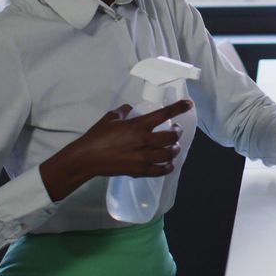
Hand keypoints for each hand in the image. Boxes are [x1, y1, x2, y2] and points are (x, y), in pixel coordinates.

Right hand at [40, 99, 192, 200]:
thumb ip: (124, 110)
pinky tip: (167, 163)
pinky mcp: (139, 171)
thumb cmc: (97, 136)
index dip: (178, 108)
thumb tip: (131, 108)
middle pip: (172, 137)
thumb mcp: (111, 117)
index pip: (163, 114)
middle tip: (175, 130)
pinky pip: (161, 170)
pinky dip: (168, 167)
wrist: (87, 158)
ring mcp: (143, 158)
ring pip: (170, 154)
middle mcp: (143, 141)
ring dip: (175, 150)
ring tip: (173, 147)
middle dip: (178, 133)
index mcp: (137, 125)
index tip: (188, 104)